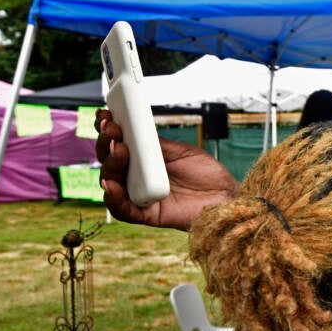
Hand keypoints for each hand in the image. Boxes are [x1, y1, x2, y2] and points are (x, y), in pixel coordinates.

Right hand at [94, 109, 237, 229]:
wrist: (226, 196)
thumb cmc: (206, 174)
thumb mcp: (180, 152)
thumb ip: (156, 144)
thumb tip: (134, 129)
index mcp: (143, 161)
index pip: (118, 145)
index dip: (108, 131)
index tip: (105, 115)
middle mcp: (137, 178)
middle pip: (110, 162)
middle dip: (107, 143)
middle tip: (112, 129)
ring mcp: (140, 196)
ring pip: (112, 183)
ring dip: (109, 165)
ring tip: (118, 149)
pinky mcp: (147, 215)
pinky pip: (123, 210)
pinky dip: (113, 198)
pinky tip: (111, 184)